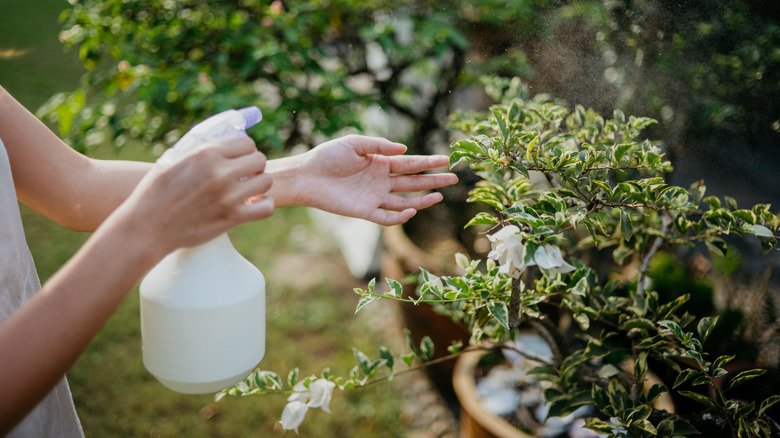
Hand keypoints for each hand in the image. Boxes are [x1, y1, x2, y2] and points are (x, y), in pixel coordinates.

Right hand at [111, 136, 273, 253]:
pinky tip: (255, 204)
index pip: (247, 143)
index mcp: (206, 154)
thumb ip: (198, 147)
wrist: (147, 226)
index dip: (245, 151)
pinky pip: (266, 207)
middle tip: (245, 175)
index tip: (240, 159)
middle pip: (259, 160)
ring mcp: (227, 196)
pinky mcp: (231, 218)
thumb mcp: (172, 159)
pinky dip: (264, 205)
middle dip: (254, 166)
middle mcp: (219, 173)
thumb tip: (223, 137)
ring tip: (249, 189)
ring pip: (266, 181)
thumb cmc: (156, 191)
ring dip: (260, 184)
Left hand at [282, 134, 457, 225]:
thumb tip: (404, 150)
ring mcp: (374, 197)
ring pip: (404, 201)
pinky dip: (399, 216)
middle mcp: (380, 181)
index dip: (428, 162)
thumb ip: (379, 146)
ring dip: (422, 199)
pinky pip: (386, 217)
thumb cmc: (328, 156)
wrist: (306, 176)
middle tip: (454, 178)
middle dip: (433, 180)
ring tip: (439, 196)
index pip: (410, 164)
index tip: (446, 159)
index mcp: (380, 163)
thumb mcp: (354, 144)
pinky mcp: (364, 211)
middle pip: (413, 182)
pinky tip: (412, 210)